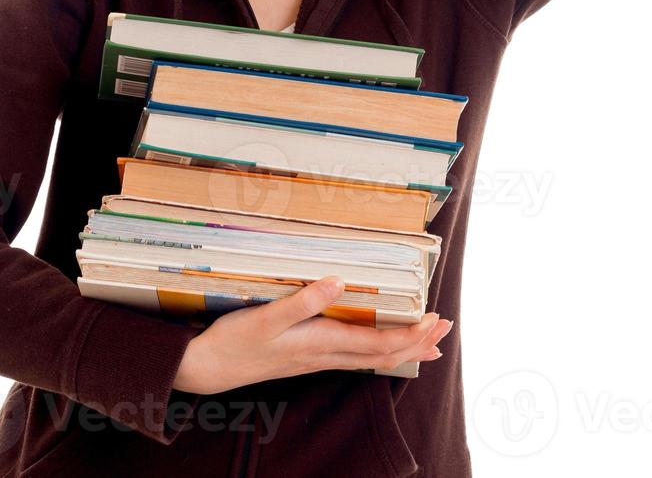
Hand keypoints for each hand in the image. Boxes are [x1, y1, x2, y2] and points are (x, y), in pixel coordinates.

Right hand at [171, 276, 453, 394]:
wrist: (207, 368)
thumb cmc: (234, 341)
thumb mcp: (265, 318)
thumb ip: (302, 301)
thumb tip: (338, 282)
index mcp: (320, 343)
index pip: (377, 343)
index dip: (410, 333)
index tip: (434, 319)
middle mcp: (324, 355)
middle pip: (382, 354)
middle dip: (416, 341)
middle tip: (445, 327)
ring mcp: (316, 359)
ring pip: (370, 358)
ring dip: (401, 348)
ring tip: (427, 342)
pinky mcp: (306, 358)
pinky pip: (353, 358)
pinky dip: (376, 351)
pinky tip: (378, 348)